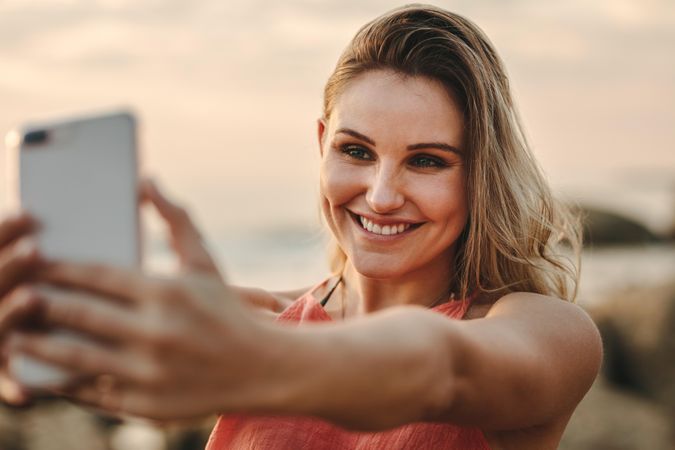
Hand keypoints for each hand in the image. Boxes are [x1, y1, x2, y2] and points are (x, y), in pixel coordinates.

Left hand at [6, 180, 269, 419]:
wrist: (259, 368)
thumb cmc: (225, 310)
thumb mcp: (204, 261)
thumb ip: (175, 219)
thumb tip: (147, 180)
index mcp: (167, 293)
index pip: (97, 275)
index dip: (59, 268)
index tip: (36, 265)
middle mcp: (155, 332)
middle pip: (78, 313)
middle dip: (40, 303)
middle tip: (17, 296)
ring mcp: (149, 372)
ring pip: (74, 357)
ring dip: (38, 346)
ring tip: (17, 337)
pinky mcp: (145, 405)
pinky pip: (91, 392)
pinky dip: (65, 382)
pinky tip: (49, 372)